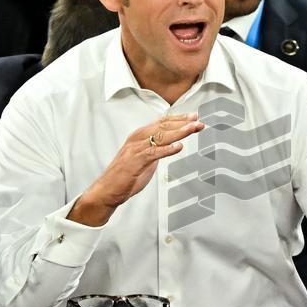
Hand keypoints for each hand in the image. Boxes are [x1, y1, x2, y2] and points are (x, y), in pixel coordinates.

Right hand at [68, 113, 203, 225]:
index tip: (194, 116)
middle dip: (183, 123)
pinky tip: (178, 147)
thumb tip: (171, 145)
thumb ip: (156, 149)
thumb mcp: (145, 158)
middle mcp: (137, 139)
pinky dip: (166, 149)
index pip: (161, 123)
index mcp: (139, 136)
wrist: (107, 190)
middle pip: (163, 126)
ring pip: (160, 137)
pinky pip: (153, 153)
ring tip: (193, 128)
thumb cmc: (125, 175)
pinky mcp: (135, 162)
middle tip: (198, 120)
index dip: (178, 119)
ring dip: (179, 132)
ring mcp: (135, 150)